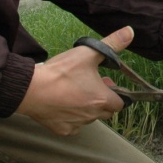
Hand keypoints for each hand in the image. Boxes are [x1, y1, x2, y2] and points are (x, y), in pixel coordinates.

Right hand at [15, 26, 132, 135]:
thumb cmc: (61, 72)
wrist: (31, 89)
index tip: (105, 84)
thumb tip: (130, 32)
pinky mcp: (63, 130)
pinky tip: (61, 105)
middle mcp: (93, 116)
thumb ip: (112, 43)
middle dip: (101, 101)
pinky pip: (72, 126)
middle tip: (89, 86)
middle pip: (105, 112)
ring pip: (88, 118)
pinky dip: (70, 117)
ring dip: (86, 109)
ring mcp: (77, 125)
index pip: (120, 103)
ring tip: (73, 92)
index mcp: (102, 100)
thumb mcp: (88, 53)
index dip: (115, 93)